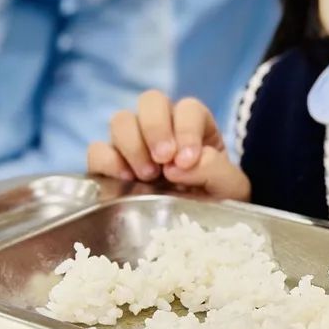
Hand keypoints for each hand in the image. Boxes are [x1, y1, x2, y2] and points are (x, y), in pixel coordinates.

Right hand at [87, 91, 249, 200]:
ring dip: (132, 144)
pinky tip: (125, 181)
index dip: (186, 129)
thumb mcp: (230, 187)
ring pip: (120, 120)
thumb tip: (177, 166)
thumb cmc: (216, 200)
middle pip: (150, 100)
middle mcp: (162, 127)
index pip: (187, 108)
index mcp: (195, 125)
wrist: (195, 229)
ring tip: (147, 175)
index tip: (187, 159)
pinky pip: (97, 151)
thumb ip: (214, 169)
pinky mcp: (110, 165)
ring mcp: (133, 143)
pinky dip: (107, 162)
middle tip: (163, 160)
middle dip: (155, 127)